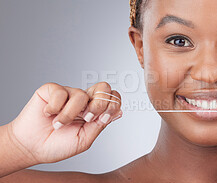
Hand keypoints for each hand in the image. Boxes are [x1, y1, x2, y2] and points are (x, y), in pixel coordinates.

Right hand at [7, 82, 122, 163]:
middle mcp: (84, 100)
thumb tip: (118, 112)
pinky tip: (48, 114)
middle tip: (86, 118)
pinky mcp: (52, 90)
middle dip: (99, 104)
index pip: (113, 98)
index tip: (101, 119)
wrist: (31, 147)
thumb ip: (100, 124)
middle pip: (104, 87)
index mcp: (94, 111)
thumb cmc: (57, 145)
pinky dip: (54, 108)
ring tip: (59, 124)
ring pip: (81, 94)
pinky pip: (61, 93)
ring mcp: (68, 94)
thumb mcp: (85, 139)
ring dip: (69, 115)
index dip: (112, 105)